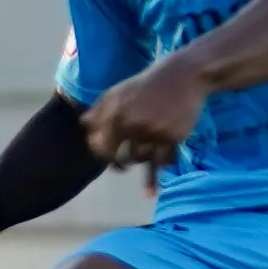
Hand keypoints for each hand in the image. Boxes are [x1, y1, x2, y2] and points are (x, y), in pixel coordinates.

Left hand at [81, 60, 208, 168]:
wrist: (184, 76)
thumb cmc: (147, 85)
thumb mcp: (118, 92)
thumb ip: (99, 109)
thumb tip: (84, 125)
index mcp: (115, 114)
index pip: (100, 147)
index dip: (103, 154)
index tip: (108, 155)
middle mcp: (132, 124)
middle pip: (120, 159)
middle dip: (120, 164)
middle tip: (122, 165)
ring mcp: (153, 132)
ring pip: (141, 160)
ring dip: (141, 159)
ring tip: (146, 153)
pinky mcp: (173, 137)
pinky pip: (161, 162)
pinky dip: (156, 174)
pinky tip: (150, 192)